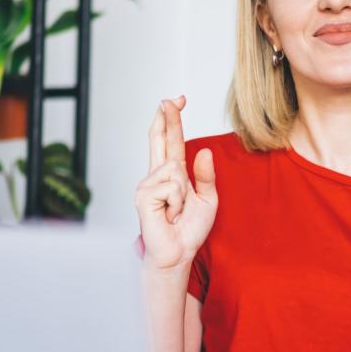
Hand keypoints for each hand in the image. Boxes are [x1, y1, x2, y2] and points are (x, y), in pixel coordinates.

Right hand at [133, 96, 217, 269]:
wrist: (178, 253)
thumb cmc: (189, 229)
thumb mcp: (207, 200)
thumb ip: (206, 176)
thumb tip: (204, 151)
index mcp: (172, 173)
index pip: (171, 141)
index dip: (173, 120)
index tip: (177, 99)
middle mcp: (156, 175)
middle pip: (160, 138)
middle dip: (167, 118)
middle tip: (170, 98)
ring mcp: (146, 184)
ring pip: (175, 169)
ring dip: (183, 193)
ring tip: (176, 211)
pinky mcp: (143, 196)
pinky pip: (171, 186)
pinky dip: (177, 202)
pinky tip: (168, 215)